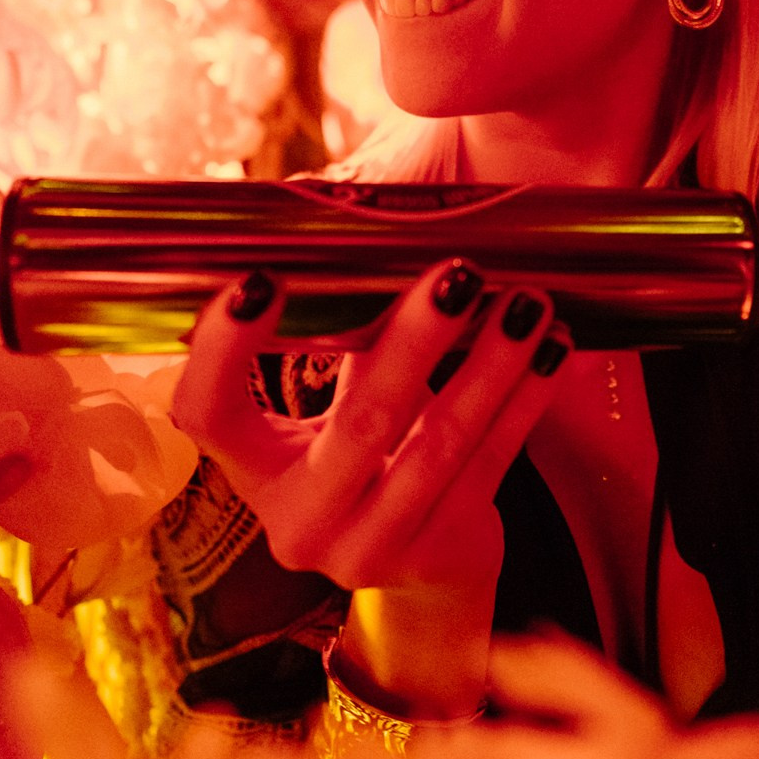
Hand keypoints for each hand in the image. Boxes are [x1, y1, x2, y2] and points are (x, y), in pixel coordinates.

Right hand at [170, 259, 571, 598]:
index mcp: (251, 472)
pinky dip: (525, 400)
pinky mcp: (441, 555)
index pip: (208, 415)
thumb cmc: (356, 447)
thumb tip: (331, 204)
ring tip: (524, 303)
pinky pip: (491, 465)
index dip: (222, 353)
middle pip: (359, 425)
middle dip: (414, 341)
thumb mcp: (317, 407)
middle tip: (457, 273)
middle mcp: (301, 523)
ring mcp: (372, 548)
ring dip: (490, 366)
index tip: (260, 279)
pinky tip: (551, 349)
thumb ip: (320, 332)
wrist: (419, 553)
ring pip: (439, 446)